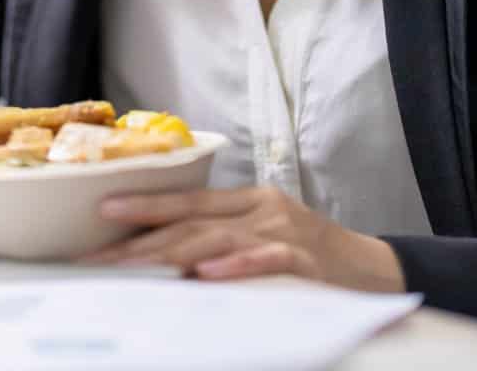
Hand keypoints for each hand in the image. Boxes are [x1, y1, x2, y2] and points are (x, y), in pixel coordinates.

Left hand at [78, 185, 405, 292]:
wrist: (377, 272)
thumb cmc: (312, 256)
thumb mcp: (266, 234)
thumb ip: (224, 237)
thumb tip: (167, 253)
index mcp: (249, 200)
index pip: (188, 199)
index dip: (144, 204)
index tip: (102, 210)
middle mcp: (262, 210)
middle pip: (192, 223)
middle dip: (141, 242)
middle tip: (99, 260)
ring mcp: (284, 234)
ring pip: (218, 240)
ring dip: (171, 255)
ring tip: (135, 268)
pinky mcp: (307, 263)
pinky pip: (266, 262)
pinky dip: (236, 268)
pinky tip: (207, 276)